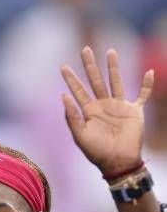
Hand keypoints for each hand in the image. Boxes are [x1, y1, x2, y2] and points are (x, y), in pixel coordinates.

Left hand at [61, 46, 153, 177]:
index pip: (78, 91)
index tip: (63, 66)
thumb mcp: (80, 136)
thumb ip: (72, 117)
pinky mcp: (135, 111)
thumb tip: (63, 96)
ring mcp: (119, 107)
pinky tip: (149, 73)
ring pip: (116, 81)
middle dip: (90, 66)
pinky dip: (148, 85)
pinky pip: (143, 95)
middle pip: (95, 80)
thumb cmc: (97, 152)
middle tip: (85, 49)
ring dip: (114, 67)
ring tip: (110, 51)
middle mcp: (103, 106)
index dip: (71, 79)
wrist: (118, 162)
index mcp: (89, 112)